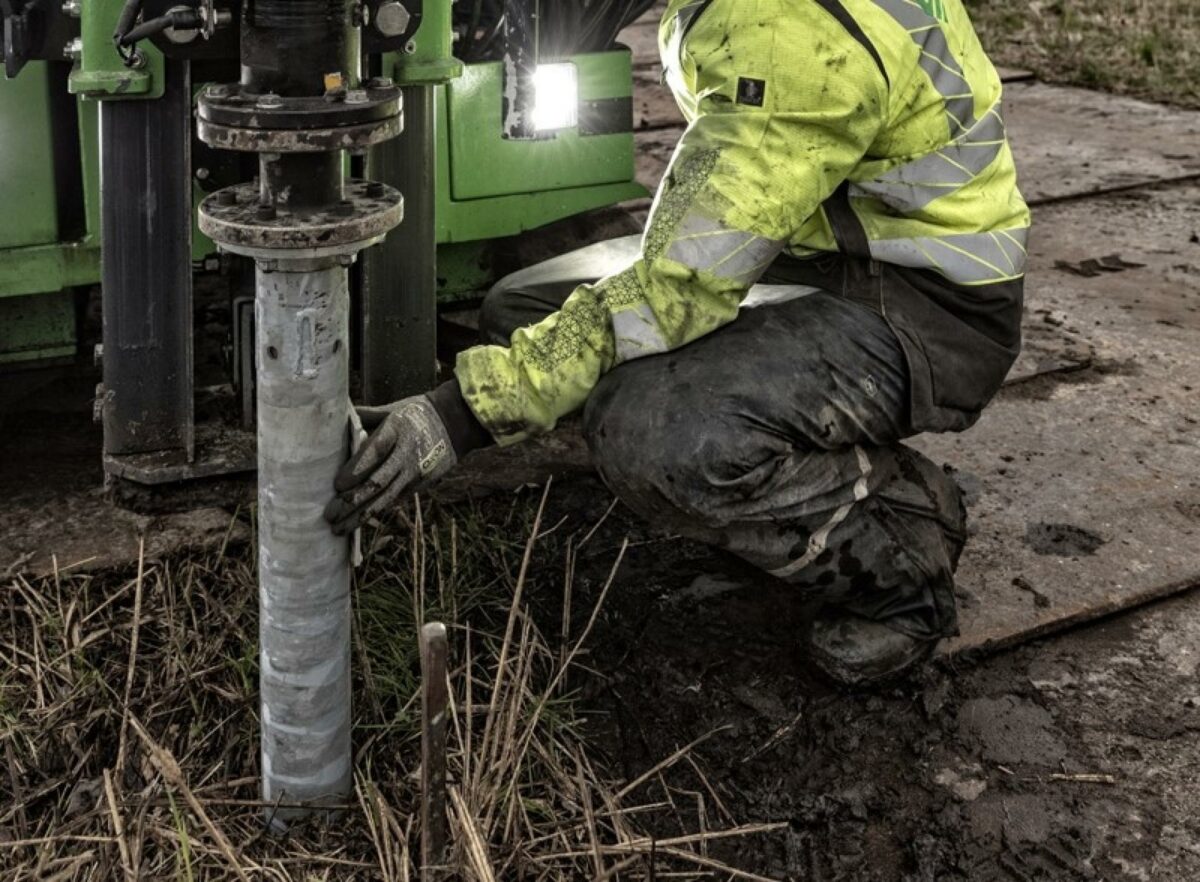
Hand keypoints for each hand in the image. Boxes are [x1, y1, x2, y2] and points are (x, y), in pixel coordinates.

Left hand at [323, 395, 456, 534]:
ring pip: (385, 498)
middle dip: (352, 501)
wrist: (455, 424)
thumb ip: (366, 415)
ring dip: (361, 515)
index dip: (357, 470)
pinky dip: (375, 511)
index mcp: (397, 430)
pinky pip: (394, 499)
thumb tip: (337, 414)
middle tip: (330, 515)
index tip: (337, 485)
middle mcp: (406, 454)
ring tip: (339, 528)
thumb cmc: (416, 414)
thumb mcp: (393, 409)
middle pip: (378, 482)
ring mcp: (414, 472)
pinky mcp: (419, 484)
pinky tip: (357, 522)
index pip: (375, 451)